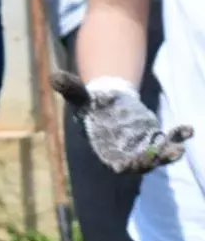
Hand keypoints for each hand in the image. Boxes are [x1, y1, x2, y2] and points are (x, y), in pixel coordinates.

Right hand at [52, 72, 191, 173]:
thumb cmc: (92, 103)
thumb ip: (71, 89)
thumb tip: (54, 76)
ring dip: (168, 153)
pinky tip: (187, 129)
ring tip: (178, 147)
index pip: (116, 164)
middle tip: (166, 154)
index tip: (133, 162)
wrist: (108, 103)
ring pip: (157, 156)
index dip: (126, 165)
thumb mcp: (82, 96)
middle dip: (153, 161)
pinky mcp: (154, 139)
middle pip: (141, 164)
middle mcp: (125, 153)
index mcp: (105, 149)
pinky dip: (178, 137)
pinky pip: (168, 142)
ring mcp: (142, 148)